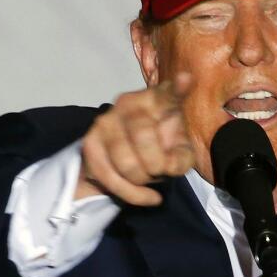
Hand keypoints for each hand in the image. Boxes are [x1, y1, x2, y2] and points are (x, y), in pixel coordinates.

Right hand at [76, 73, 195, 205]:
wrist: (124, 164)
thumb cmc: (160, 150)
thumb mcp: (179, 153)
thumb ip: (181, 158)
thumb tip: (170, 164)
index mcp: (156, 100)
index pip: (167, 94)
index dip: (176, 89)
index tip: (186, 79)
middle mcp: (127, 103)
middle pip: (143, 138)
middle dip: (156, 165)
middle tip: (159, 170)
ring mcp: (105, 121)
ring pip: (126, 163)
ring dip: (143, 180)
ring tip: (148, 177)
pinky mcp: (90, 143)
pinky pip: (111, 178)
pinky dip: (134, 195)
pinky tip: (148, 197)